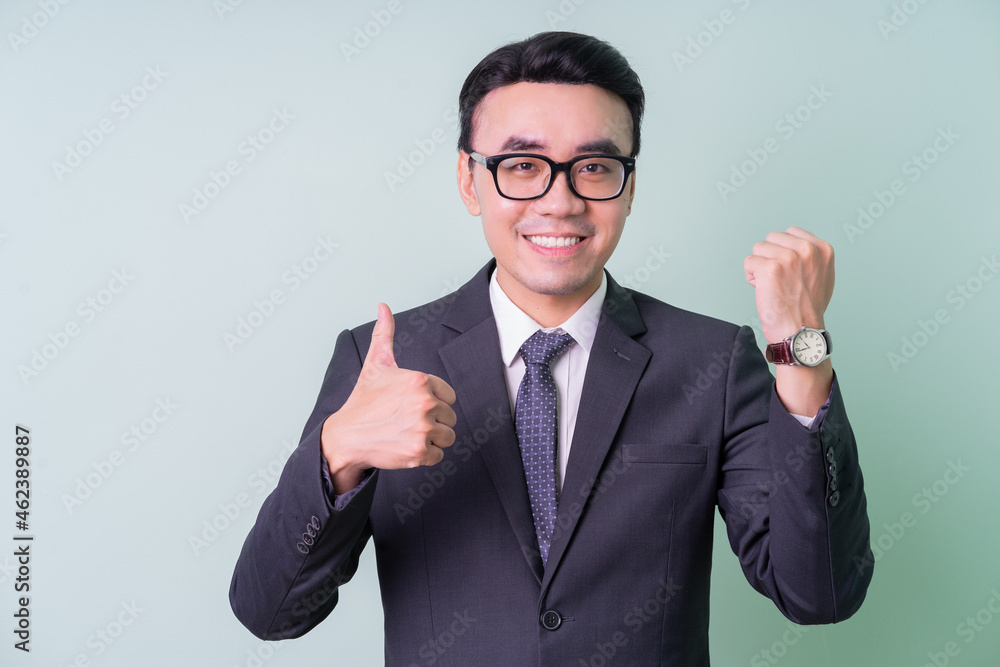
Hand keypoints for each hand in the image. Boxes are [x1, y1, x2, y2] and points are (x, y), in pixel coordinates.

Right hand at [321, 303, 456, 493]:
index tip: (411, 405)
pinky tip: (405, 446)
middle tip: (406, 420)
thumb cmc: (364, 400)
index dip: (432, 401)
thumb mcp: (376, 364)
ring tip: (407, 433)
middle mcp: (424, 403)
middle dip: (432, 420)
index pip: (449, 396)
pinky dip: (425, 455)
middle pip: (450, 417)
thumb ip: (385, 334)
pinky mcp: (419, 452)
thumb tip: (383, 306)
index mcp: (420, 380)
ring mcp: (422, 429)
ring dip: (431, 438)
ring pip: (447, 436)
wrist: (347, 436)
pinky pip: (439, 455)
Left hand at [744, 227, 834, 343]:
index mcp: (822, 249)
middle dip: (770, 258)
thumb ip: (811, 257)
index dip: (782, 252)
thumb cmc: (808, 309)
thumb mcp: (823, 275)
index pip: (789, 233)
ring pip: (758, 249)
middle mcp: (807, 250)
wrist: (800, 331)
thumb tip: (793, 245)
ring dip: (759, 267)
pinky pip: (748, 262)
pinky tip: (764, 291)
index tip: (788, 272)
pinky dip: (751, 277)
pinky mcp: (770, 268)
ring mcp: (788, 258)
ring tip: (772, 285)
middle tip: (779, 281)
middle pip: (771, 239)